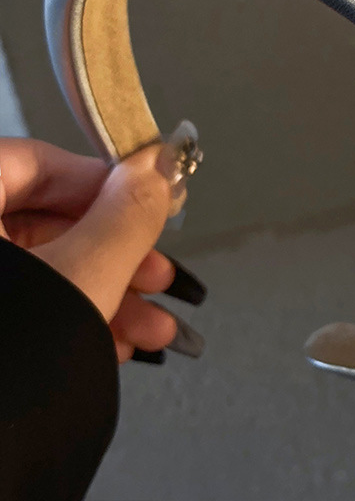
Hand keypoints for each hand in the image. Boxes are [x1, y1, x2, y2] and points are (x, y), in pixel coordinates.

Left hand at [0, 137, 202, 363]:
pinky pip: (26, 309)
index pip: (35, 164)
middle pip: (45, 226)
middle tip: (159, 275)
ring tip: (153, 329)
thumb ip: (126, 216)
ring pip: (41, 274)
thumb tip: (158, 170)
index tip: (150, 202)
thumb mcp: (81, 276)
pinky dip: (73, 323)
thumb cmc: (0, 368)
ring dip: (108, 298)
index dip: (103, 181)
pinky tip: (115, 345)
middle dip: (118, 257)